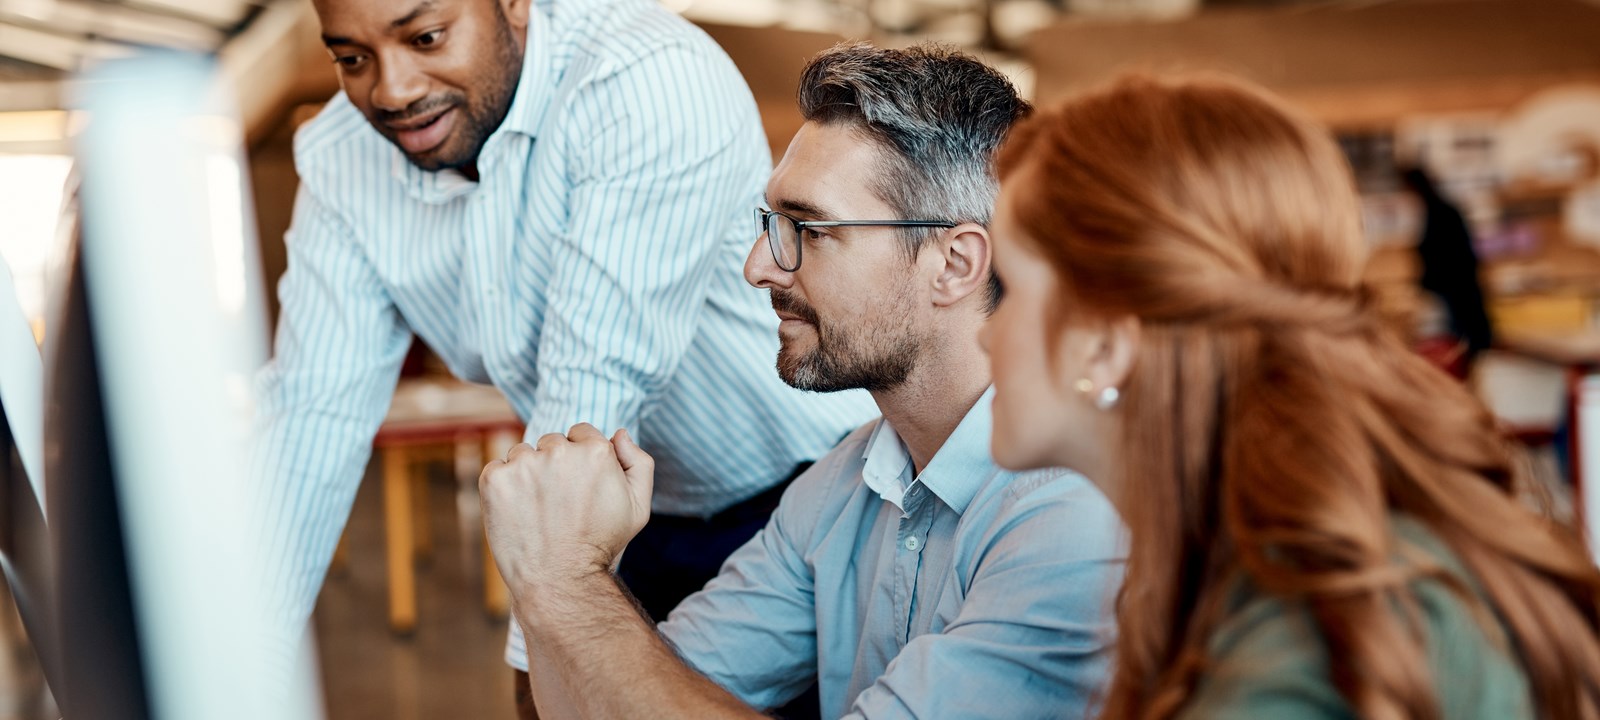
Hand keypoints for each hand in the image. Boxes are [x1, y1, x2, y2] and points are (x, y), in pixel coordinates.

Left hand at [479, 423, 654, 600]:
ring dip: (527, 474)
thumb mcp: (638, 507)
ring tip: (538, 511)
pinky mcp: (496, 479)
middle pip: (551, 443)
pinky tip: (517, 512)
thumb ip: (639, 463)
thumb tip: (619, 433)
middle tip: (558, 504)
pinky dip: (503, 487)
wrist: (561, 580)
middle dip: (553, 466)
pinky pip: (497, 469)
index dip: (580, 461)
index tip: (577, 488)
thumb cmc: (601, 545)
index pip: (580, 434)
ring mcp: (524, 464)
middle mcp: (559, 451)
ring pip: (523, 454)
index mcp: (596, 450)